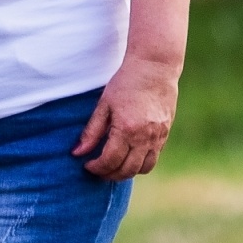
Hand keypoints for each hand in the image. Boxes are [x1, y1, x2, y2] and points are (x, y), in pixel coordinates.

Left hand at [73, 56, 180, 179]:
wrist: (155, 67)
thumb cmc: (126, 84)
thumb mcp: (103, 106)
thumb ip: (91, 132)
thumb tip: (77, 153)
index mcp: (127, 129)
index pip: (110, 161)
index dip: (96, 168)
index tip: (87, 165)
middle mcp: (145, 136)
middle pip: (127, 170)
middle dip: (110, 175)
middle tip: (98, 170)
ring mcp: (159, 135)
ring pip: (144, 168)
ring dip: (127, 172)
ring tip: (114, 166)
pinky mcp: (166, 132)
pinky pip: (154, 157)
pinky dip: (140, 162)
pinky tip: (128, 155)